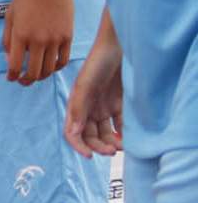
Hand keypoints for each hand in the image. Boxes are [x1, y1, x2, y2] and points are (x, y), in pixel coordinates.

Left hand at [3, 0, 74, 84]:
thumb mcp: (10, 16)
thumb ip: (7, 38)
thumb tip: (10, 59)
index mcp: (20, 35)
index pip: (16, 65)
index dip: (12, 75)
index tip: (11, 78)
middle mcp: (38, 40)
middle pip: (33, 72)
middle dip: (26, 80)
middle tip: (23, 81)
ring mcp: (54, 40)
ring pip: (49, 69)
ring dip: (41, 76)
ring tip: (36, 76)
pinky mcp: (67, 38)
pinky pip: (63, 60)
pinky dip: (56, 68)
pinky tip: (51, 67)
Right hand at [64, 26, 122, 157]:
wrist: (121, 46)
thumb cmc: (99, 61)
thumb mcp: (85, 84)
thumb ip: (78, 108)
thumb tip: (73, 133)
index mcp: (76, 105)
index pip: (73, 132)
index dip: (79, 146)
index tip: (90, 156)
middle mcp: (89, 109)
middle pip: (91, 136)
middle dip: (99, 146)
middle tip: (113, 151)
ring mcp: (105, 108)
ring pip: (106, 134)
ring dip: (112, 143)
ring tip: (123, 147)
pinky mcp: (120, 105)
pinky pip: (121, 125)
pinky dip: (124, 135)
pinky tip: (130, 139)